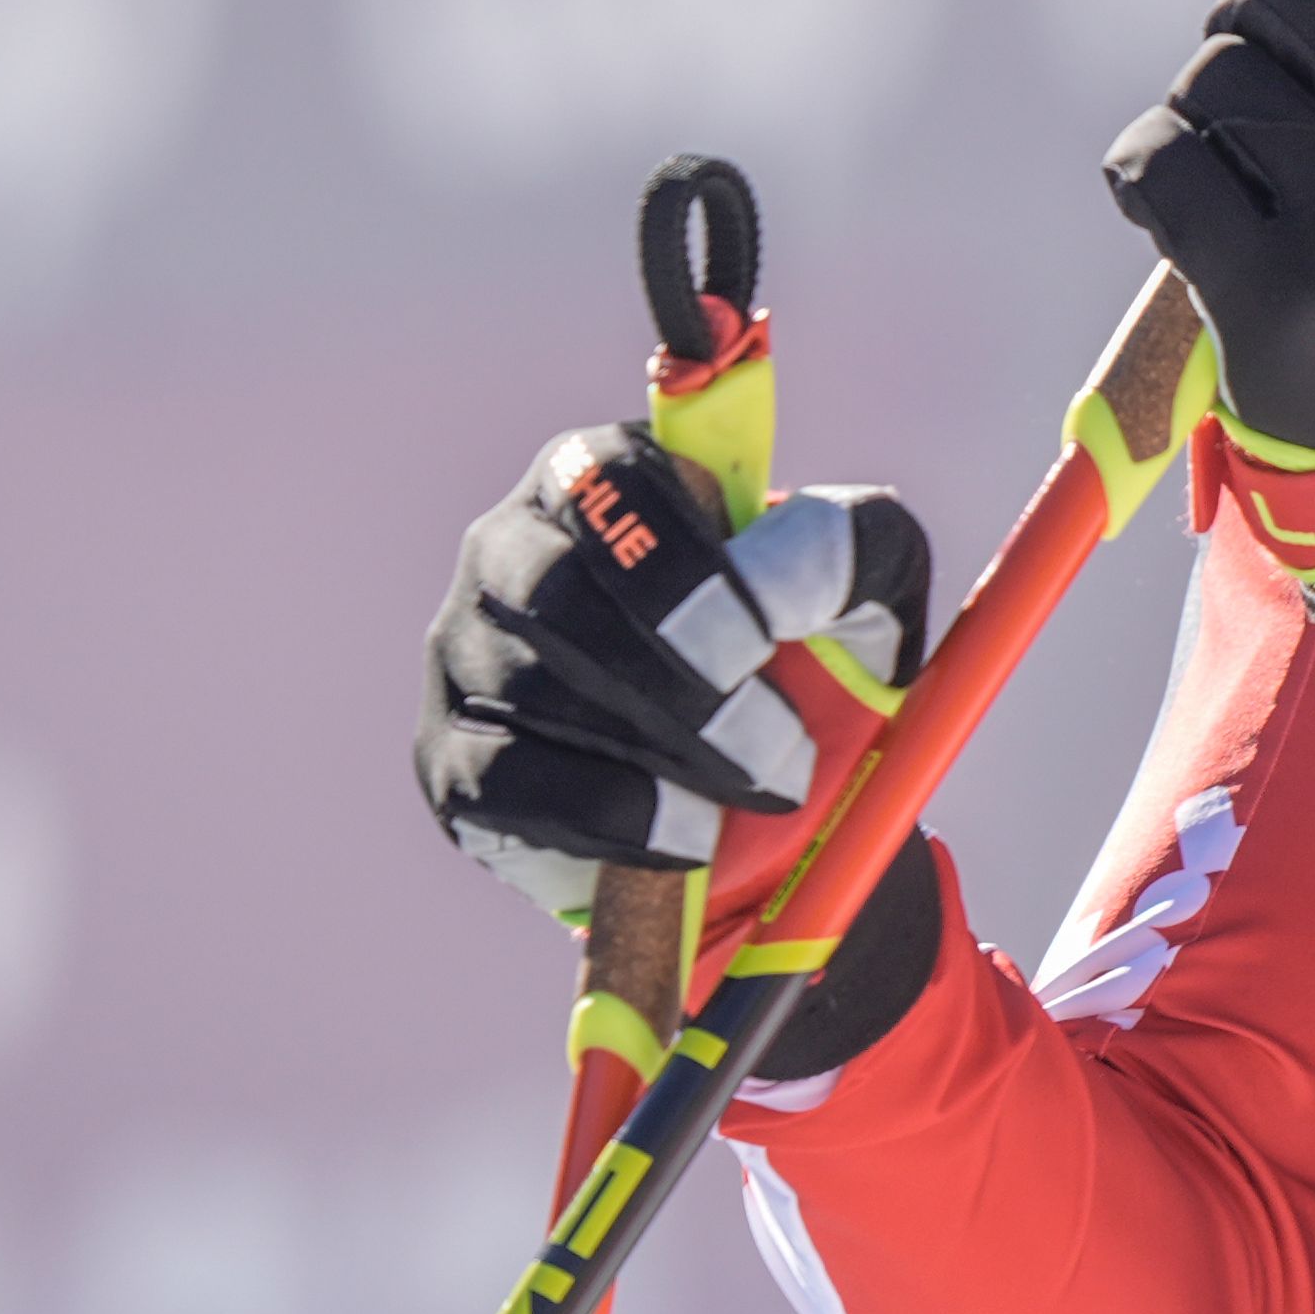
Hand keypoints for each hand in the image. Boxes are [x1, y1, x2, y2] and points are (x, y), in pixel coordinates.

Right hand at [417, 425, 931, 926]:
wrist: (758, 788)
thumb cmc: (807, 653)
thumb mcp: (866, 588)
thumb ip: (852, 549)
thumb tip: (782, 580)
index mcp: (601, 476)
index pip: (610, 481)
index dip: (688, 566)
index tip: (773, 640)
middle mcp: (510, 548)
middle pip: (554, 586)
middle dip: (681, 678)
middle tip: (779, 747)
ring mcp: (465, 653)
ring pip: (529, 688)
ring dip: (662, 752)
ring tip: (758, 789)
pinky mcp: (448, 758)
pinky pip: (503, 782)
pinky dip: (610, 816)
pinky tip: (690, 837)